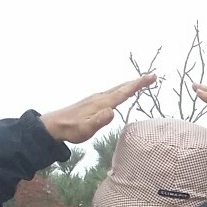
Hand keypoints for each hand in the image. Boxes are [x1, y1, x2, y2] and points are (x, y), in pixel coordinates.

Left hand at [40, 73, 156, 145]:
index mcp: (102, 103)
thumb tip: (113, 111)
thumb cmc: (71, 129)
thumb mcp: (86, 129)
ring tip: (141, 82)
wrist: (54, 125)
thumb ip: (100, 121)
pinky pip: (112, 93)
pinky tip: (121, 93)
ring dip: (130, 85)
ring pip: (117, 89)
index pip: (123, 92)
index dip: (138, 85)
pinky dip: (121, 90)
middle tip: (152, 77)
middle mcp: (100, 98)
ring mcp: (96, 99)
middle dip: (138, 81)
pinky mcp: (93, 102)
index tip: (150, 77)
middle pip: (122, 87)